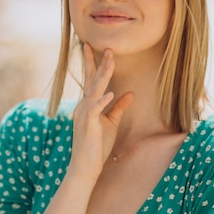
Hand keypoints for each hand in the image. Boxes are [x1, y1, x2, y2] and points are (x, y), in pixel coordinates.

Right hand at [69, 43, 133, 181]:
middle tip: (106, 47)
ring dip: (103, 76)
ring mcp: (84, 115)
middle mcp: (83, 106)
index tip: (94, 46)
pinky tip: (110, 93)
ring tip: (110, 61)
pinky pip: (94, 110)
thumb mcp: (111, 123)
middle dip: (98, 63)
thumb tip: (131, 92)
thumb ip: (119, 107)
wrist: (85, 166)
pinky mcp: (88, 126)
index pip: (91, 80)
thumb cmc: (97, 145)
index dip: (93, 63)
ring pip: (94, 91)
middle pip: (92, 81)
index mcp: (87, 104)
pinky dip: (102, 101)